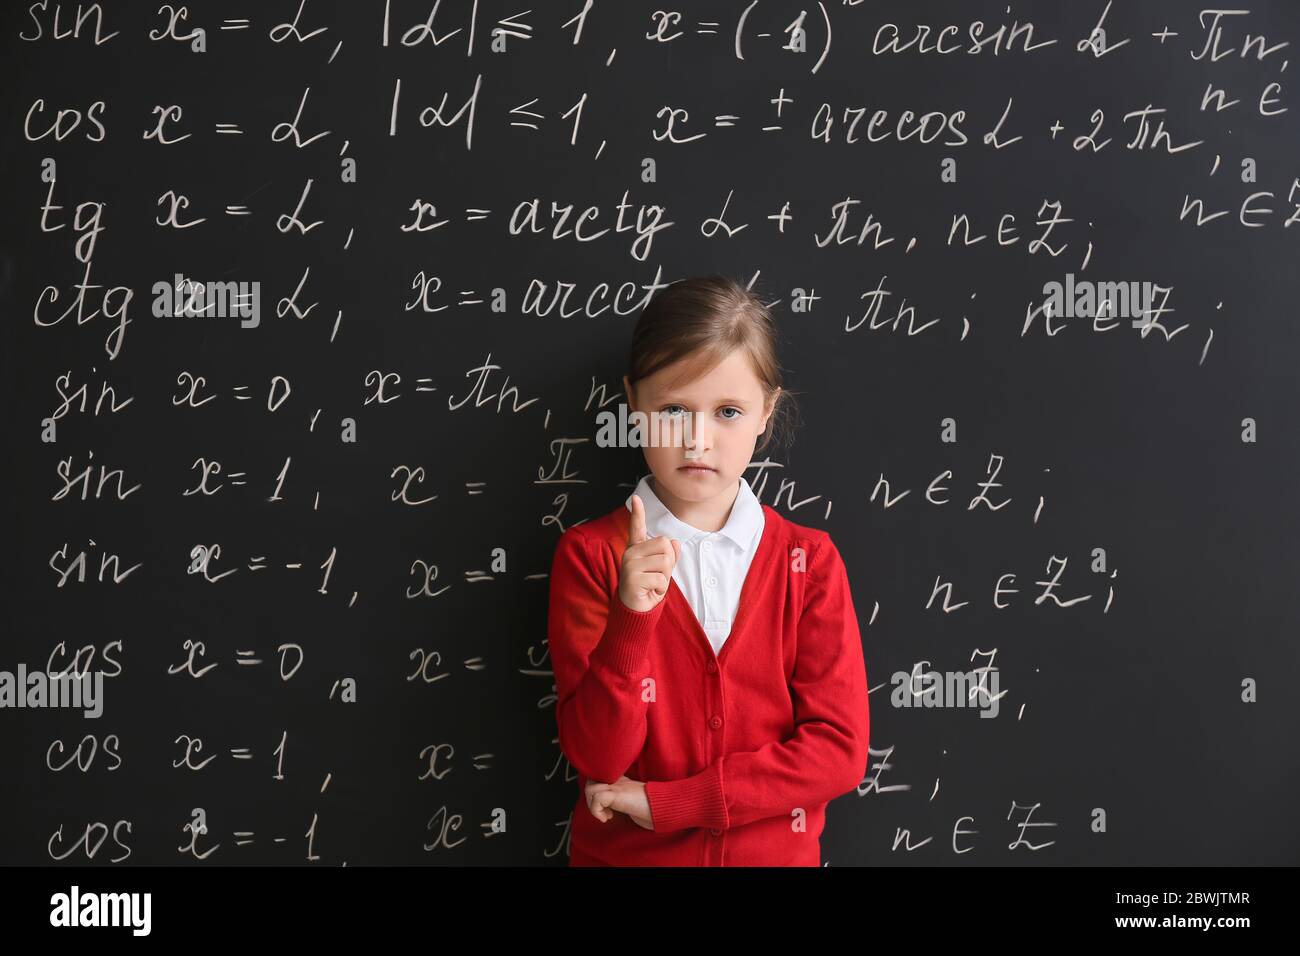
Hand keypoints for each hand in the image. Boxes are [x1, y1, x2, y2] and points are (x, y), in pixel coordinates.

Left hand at [585, 775, 654, 829]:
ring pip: (590, 788)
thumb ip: (622, 799)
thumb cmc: (651, 808)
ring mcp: (617, 786)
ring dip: (593, 805)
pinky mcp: (617, 794)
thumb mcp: (632, 801)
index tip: (604, 809)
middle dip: (590, 799)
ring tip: (606, 814)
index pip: (597, 778)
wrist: (663, 807)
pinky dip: (597, 811)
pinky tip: (608, 817)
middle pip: (590, 781)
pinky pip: (598, 798)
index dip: (594, 791)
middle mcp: (617, 781)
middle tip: (603, 812)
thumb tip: (609, 809)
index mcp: (620, 781)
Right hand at [617, 494, 680, 612]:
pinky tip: (650, 592)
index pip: (637, 527)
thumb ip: (669, 556)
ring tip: (653, 584)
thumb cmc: (648, 588)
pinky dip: (661, 589)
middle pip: (665, 545)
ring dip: (665, 578)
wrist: (636, 611)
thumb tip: (675, 543)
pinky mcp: (632, 578)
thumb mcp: (662, 571)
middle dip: (668, 563)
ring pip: (665, 561)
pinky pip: (661, 579)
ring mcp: (629, 565)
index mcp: (637, 549)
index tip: (636, 498)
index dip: (638, 512)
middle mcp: (631, 553)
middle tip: (657, 576)